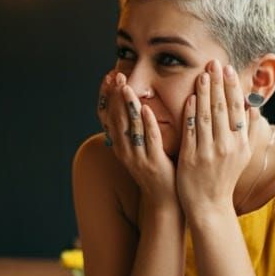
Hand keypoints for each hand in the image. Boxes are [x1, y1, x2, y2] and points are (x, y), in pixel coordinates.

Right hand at [97, 69, 176, 209]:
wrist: (166, 200)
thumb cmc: (158, 171)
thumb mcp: (142, 149)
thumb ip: (139, 129)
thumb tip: (137, 106)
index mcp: (121, 146)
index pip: (110, 117)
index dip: (109, 97)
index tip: (108, 77)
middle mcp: (125, 151)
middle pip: (117, 119)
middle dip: (116, 96)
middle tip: (116, 75)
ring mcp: (138, 157)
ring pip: (130, 127)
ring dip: (127, 105)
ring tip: (126, 86)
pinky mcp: (153, 162)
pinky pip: (149, 139)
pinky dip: (146, 123)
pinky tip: (145, 109)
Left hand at [176, 61, 251, 215]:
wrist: (209, 205)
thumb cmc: (222, 177)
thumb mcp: (240, 154)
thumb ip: (242, 130)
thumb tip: (250, 105)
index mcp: (240, 144)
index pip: (236, 109)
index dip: (232, 88)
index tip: (228, 69)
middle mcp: (227, 146)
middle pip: (221, 108)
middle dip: (218, 83)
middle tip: (214, 62)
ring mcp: (208, 152)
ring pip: (206, 117)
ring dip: (203, 93)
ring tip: (201, 74)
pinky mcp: (191, 159)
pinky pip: (191, 132)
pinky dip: (190, 114)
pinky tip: (188, 98)